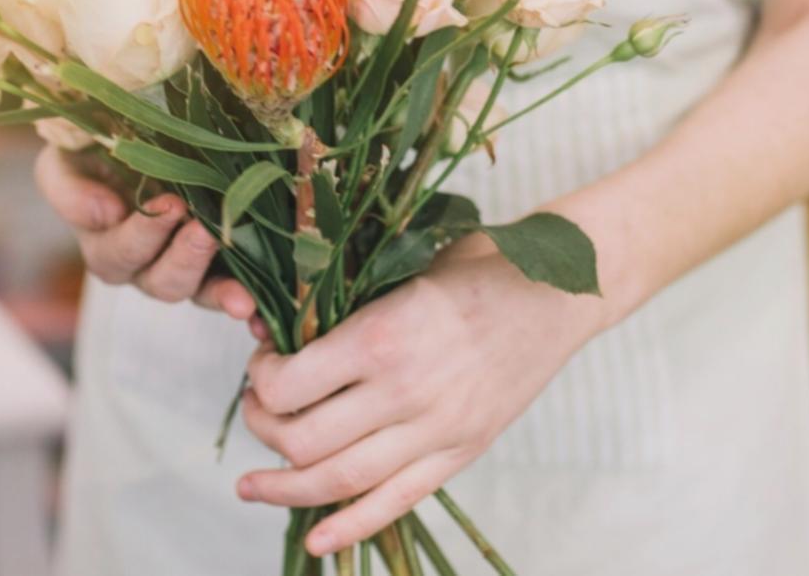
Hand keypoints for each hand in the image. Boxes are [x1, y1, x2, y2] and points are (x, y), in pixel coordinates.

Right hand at [34, 147, 255, 317]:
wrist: (141, 133)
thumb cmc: (97, 149)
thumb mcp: (67, 160)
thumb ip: (69, 189)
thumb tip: (105, 215)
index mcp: (106, 246)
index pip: (118, 256)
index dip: (143, 235)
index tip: (170, 204)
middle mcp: (146, 266)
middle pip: (161, 283)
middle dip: (183, 259)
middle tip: (202, 230)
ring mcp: (188, 268)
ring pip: (199, 292)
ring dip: (219, 290)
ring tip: (240, 289)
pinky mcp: (223, 264)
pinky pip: (233, 291)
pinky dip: (247, 304)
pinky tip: (259, 312)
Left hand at [234, 235, 600, 555]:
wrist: (556, 296)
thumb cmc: (475, 269)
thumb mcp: (401, 269)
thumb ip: (341, 305)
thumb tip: (268, 327)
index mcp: (383, 336)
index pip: (290, 386)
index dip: (260, 381)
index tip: (263, 366)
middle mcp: (404, 391)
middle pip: (304, 440)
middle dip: (264, 428)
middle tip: (259, 410)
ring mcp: (435, 430)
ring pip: (340, 481)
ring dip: (284, 488)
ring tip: (252, 484)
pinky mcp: (459, 454)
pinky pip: (394, 503)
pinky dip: (348, 527)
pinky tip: (314, 540)